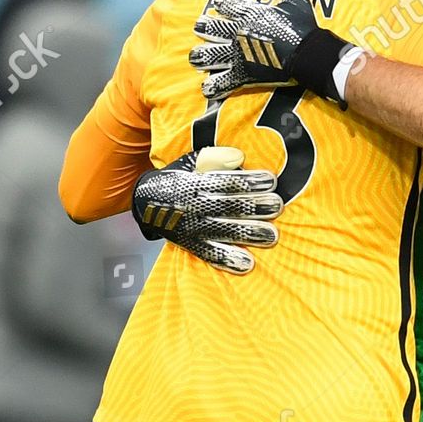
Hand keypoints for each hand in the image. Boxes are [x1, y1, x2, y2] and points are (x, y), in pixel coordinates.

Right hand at [132, 146, 281, 274]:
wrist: (146, 202)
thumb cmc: (180, 178)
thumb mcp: (190, 162)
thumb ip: (214, 158)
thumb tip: (239, 157)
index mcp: (194, 182)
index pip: (224, 181)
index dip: (248, 181)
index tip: (271, 180)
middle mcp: (192, 206)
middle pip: (227, 206)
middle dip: (254, 206)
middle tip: (276, 205)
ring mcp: (192, 228)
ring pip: (223, 231)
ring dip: (248, 234)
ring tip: (272, 236)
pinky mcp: (191, 245)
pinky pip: (209, 254)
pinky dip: (227, 259)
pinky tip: (247, 264)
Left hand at [189, 0, 361, 105]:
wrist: (307, 54)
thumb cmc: (301, 27)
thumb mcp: (295, 0)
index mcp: (248, 14)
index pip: (225, 4)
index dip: (220, 3)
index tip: (218, 3)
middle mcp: (237, 33)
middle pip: (211, 29)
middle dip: (204, 28)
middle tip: (199, 29)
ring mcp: (238, 55)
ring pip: (210, 55)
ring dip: (202, 57)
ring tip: (196, 58)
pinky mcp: (244, 75)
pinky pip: (224, 82)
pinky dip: (214, 87)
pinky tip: (207, 89)